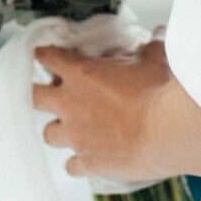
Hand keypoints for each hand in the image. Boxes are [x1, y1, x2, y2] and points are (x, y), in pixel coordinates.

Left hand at [32, 35, 172, 181]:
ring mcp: (76, 136)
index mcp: (80, 73)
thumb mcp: (154, 58)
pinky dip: (78, 162)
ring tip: (73, 129)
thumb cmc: (159, 91)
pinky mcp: (88, 162)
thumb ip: (149, 45)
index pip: (47, 57)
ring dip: (59, 130)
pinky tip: (90, 158)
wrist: (167, 131)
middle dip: (39, 95)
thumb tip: (157, 34)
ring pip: (48, 134)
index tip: (45, 55)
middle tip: (49, 94)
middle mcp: (70, 104)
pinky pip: (71, 166)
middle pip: (34, 97)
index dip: (45, 55)